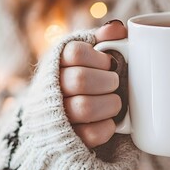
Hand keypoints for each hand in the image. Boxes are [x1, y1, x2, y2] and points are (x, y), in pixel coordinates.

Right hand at [60, 20, 126, 147]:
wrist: (58, 119)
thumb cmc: (80, 79)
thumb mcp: (87, 57)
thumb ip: (102, 40)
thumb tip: (118, 29)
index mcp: (56, 63)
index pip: (75, 52)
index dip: (99, 58)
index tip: (109, 64)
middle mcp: (51, 88)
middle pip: (80, 80)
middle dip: (107, 81)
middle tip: (114, 83)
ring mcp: (57, 116)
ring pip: (84, 107)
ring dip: (109, 104)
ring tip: (115, 102)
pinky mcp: (67, 140)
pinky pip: (90, 134)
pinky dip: (107, 128)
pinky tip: (110, 122)